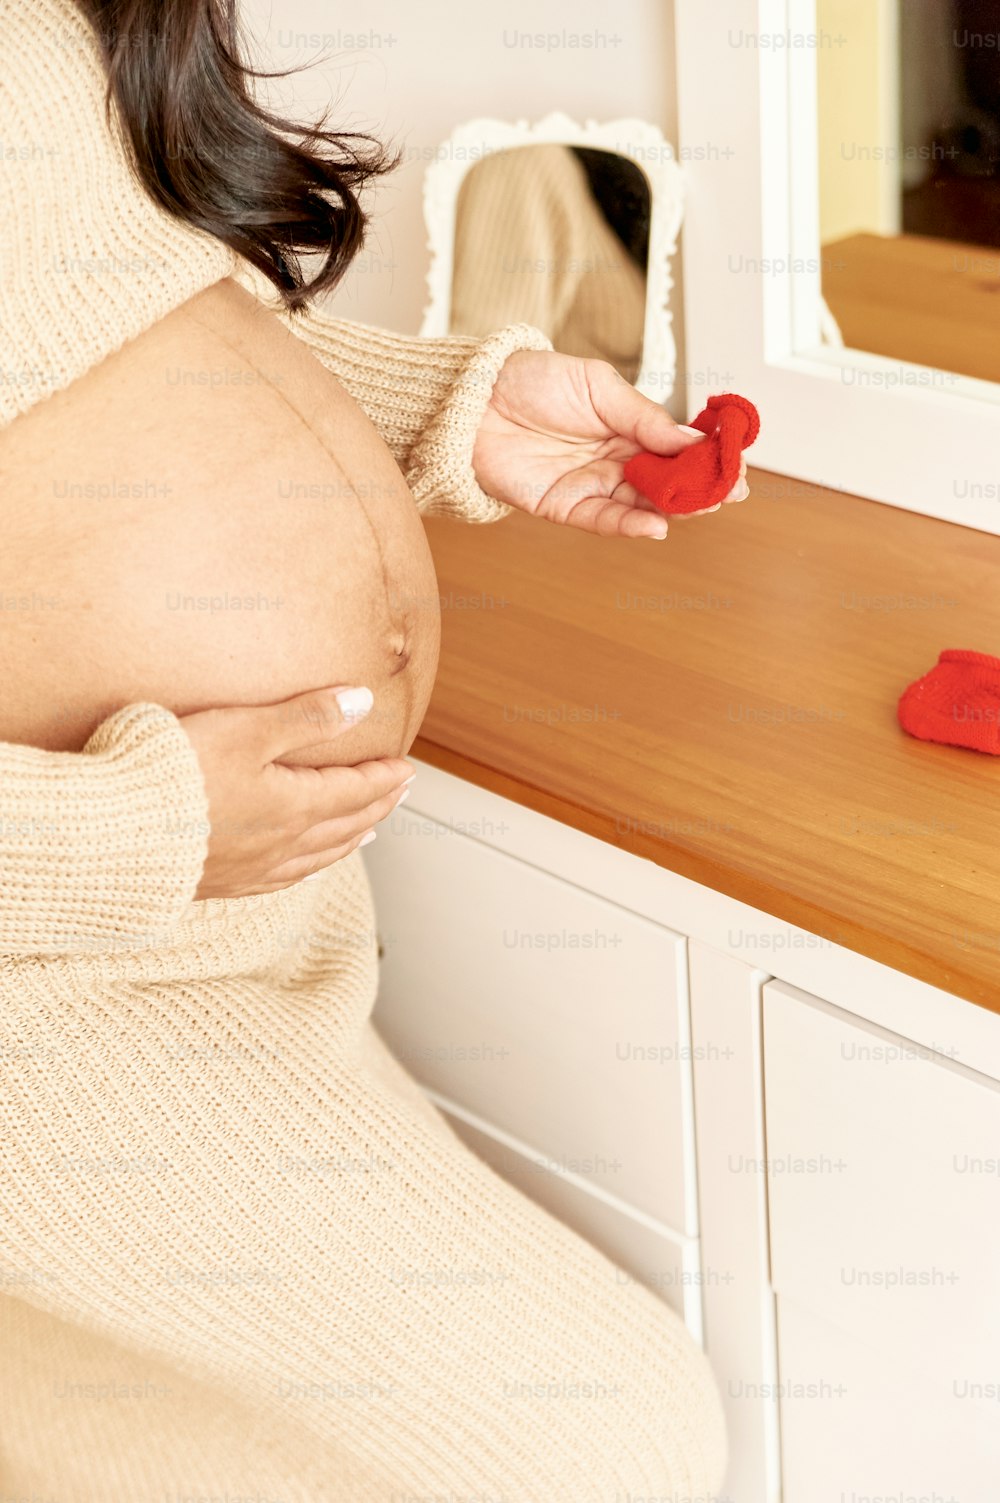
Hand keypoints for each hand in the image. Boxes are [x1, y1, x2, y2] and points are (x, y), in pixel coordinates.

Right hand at [179, 686, 413, 898]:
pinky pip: (282, 879)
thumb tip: (362, 703)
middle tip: (399, 794)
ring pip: (318, 856)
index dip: (384, 778)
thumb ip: (307, 717)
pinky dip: (307, 868)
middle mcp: (282, 844)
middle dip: (377, 807)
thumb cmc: (178, 773)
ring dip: (349, 840)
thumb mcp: (248, 730)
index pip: (355, 791)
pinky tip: (302, 868)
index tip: (407, 768)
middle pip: (345, 825)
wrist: (114, 833)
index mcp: (295, 807)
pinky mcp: (220, 882)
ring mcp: (252, 868)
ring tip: (368, 833)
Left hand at [473, 351, 748, 537]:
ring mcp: (591, 485)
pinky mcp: (564, 507)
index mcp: (627, 427)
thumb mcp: (598, 386)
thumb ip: (644, 418)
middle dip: (700, 487)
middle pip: (666, 481)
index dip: (706, 457)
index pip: (676, 448)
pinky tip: (657, 525)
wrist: (474, 399)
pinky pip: (604, 520)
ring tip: (702, 507)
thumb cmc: (531, 381)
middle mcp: (614, 460)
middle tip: (730, 490)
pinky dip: (630, 525)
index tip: (736, 463)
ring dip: (673, 508)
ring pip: (642, 503)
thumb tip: (692, 441)